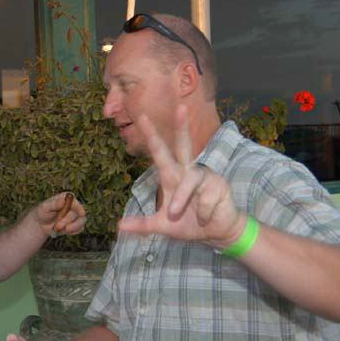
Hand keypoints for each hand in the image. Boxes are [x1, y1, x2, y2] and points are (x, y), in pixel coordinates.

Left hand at [33, 192, 86, 237]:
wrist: (41, 224)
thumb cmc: (42, 212)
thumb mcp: (45, 207)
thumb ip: (54, 204)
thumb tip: (63, 202)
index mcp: (66, 198)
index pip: (75, 201)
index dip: (78, 207)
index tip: (81, 213)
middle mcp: (73, 205)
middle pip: (78, 212)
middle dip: (68, 220)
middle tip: (58, 226)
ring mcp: (76, 215)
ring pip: (82, 221)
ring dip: (73, 227)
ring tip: (61, 229)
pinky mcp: (76, 225)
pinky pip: (80, 229)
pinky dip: (73, 231)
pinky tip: (64, 231)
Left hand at [118, 106, 245, 248]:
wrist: (216, 233)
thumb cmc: (189, 224)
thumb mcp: (162, 226)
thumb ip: (142, 224)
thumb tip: (119, 226)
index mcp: (172, 177)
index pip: (160, 153)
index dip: (151, 135)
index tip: (142, 117)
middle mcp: (188, 172)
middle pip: (184, 146)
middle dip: (182, 128)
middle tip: (180, 107)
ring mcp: (205, 177)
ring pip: (191, 180)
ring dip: (181, 198)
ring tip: (177, 214)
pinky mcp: (220, 185)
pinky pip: (206, 199)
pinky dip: (202, 214)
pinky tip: (205, 217)